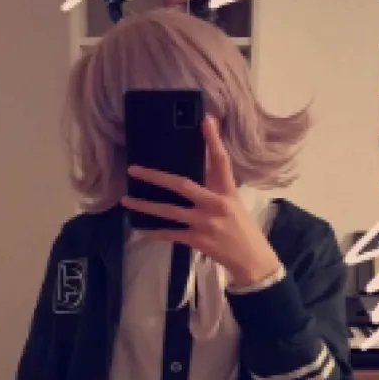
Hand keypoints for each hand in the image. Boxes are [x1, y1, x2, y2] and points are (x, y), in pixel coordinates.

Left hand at [121, 116, 280, 287]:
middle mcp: (216, 204)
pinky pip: (171, 234)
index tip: (205, 120)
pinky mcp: (199, 240)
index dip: (213, 140)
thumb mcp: (234, 202)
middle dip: (155, 177)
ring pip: (169, 212)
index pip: (221, 161)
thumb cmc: (242, 228)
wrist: (252, 259)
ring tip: (126, 201)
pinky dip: (156, 232)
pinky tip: (141, 229)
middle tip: (133, 169)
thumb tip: (202, 165)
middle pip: (182, 185)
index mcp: (227, 191)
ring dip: (145, 206)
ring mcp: (205, 223)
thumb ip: (216, 185)